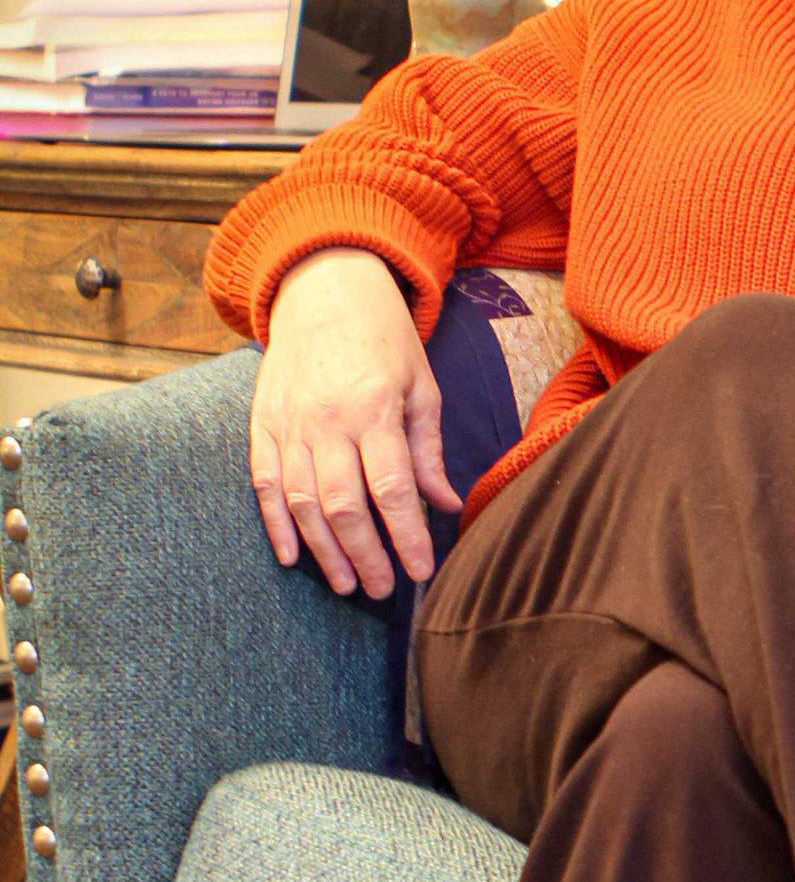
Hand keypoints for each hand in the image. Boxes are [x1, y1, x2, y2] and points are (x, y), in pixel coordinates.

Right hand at [250, 247, 460, 597]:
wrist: (325, 290)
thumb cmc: (384, 339)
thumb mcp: (420, 385)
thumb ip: (427, 449)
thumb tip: (446, 504)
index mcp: (373, 408)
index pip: (392, 488)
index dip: (405, 534)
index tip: (421, 569)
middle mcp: (325, 421)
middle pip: (342, 505)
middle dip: (364, 555)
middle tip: (381, 590)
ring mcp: (287, 425)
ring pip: (301, 503)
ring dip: (322, 551)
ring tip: (345, 584)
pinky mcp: (261, 426)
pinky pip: (263, 486)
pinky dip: (276, 525)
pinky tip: (292, 557)